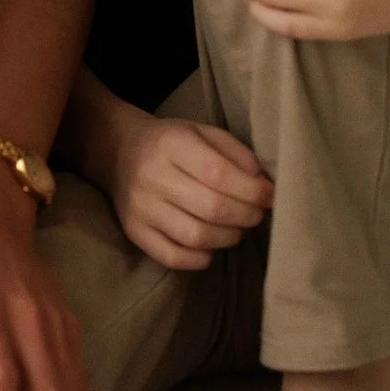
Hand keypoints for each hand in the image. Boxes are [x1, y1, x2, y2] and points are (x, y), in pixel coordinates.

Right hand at [105, 105, 272, 269]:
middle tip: (257, 213)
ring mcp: (140, 207)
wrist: (118, 151)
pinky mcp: (133, 231)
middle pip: (213, 208)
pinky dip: (202, 257)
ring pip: (197, 237)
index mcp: (171, 143)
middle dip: (248, 215)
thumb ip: (237, 154)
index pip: (220, 174)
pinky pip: (174, 258)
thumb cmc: (172, 143)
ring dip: (229, 237)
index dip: (254, 191)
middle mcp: (151, 175)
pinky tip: (210, 242)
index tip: (271, 196)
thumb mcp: (204, 133)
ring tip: (236, 227)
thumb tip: (266, 187)